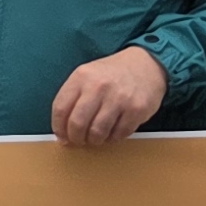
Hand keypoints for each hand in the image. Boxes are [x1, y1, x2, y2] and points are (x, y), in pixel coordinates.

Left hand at [48, 46, 169, 147]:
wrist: (146, 64)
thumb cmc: (112, 74)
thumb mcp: (87, 75)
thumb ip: (73, 98)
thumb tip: (62, 131)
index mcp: (82, 77)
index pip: (60, 108)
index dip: (58, 128)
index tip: (62, 136)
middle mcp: (99, 86)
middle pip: (77, 124)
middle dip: (76, 138)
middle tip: (79, 140)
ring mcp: (119, 98)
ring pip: (97, 133)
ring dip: (94, 140)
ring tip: (96, 136)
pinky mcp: (137, 109)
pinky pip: (119, 134)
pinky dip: (113, 138)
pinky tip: (112, 131)